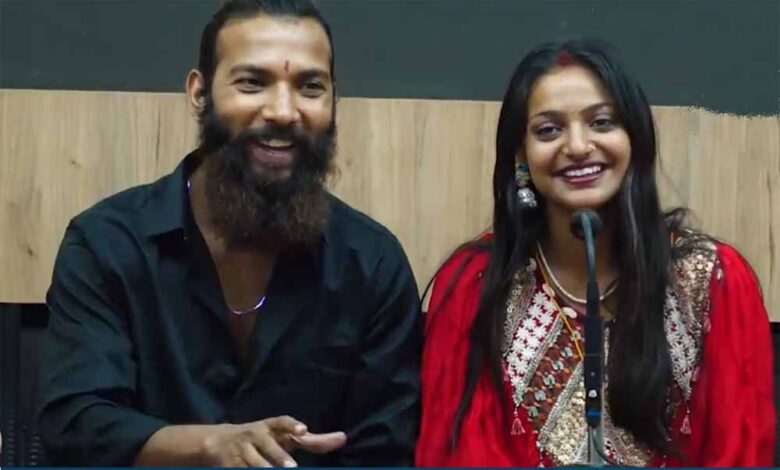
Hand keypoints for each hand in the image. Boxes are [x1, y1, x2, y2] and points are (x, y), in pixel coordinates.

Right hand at [199, 416, 345, 466]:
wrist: (217, 441)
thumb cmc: (263, 439)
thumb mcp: (284, 437)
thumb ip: (312, 441)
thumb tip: (342, 438)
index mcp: (271, 427)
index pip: (282, 422)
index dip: (292, 425)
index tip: (303, 430)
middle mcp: (256, 434)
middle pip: (267, 445)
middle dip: (278, 457)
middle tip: (291, 467)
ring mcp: (241, 449)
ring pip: (253, 462)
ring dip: (262, 468)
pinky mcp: (229, 464)